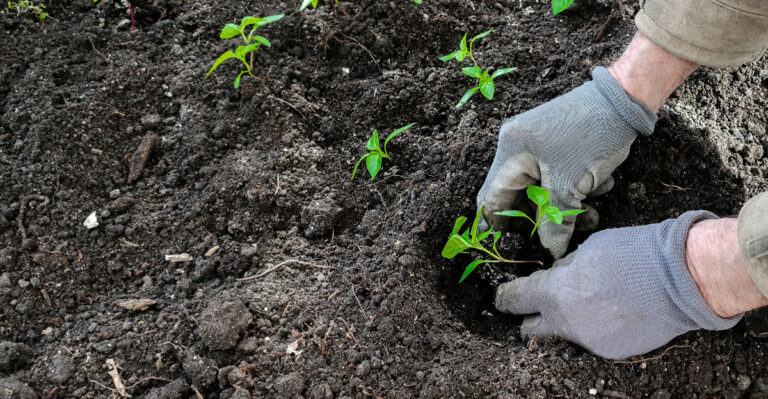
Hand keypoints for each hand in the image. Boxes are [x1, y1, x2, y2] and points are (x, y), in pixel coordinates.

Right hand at [476, 67, 656, 258]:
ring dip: (564, 205)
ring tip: (593, 214)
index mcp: (510, 152)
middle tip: (560, 236)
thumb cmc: (593, 138)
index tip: (514, 248)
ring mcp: (535, 142)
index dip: (500, 227)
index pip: (492, 198)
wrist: (627, 97)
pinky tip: (600, 186)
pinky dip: (573, 187)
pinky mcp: (555, 142)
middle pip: (518, 195)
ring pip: (541, 188)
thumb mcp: (572, 187)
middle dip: (542, 217)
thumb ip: (554, 224)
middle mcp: (516, 145)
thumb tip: (549, 254)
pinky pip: (555, 174)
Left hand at [494, 211, 741, 359]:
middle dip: (529, 318)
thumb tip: (559, 275)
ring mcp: (590, 341)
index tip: (501, 296)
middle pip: (531, 330)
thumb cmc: (633, 255)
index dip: (505, 297)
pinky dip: (597, 326)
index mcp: (553, 293)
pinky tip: (613, 309)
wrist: (681, 279)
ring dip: (570, 319)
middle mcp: (566, 323)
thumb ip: (566, 268)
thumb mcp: (588, 250)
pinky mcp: (612, 351)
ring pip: (567, 333)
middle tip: (535, 306)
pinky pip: (594, 338)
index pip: (514, 300)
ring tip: (591, 299)